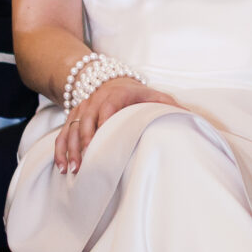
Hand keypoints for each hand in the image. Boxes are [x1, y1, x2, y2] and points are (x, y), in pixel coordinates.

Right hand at [54, 76, 172, 172]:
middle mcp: (96, 99)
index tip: (102, 140)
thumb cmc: (139, 96)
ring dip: (70, 149)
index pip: (108, 107)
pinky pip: (63, 133)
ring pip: (71, 128)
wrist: (114, 82)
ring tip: (73, 169)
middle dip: (83, 143)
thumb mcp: (156, 97)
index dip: (103, 123)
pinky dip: (61, 149)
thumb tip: (190, 118)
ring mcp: (82, 107)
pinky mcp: (73, 115)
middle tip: (85, 164)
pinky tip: (62, 166)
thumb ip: (170, 106)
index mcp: (117, 94)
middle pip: (86, 120)